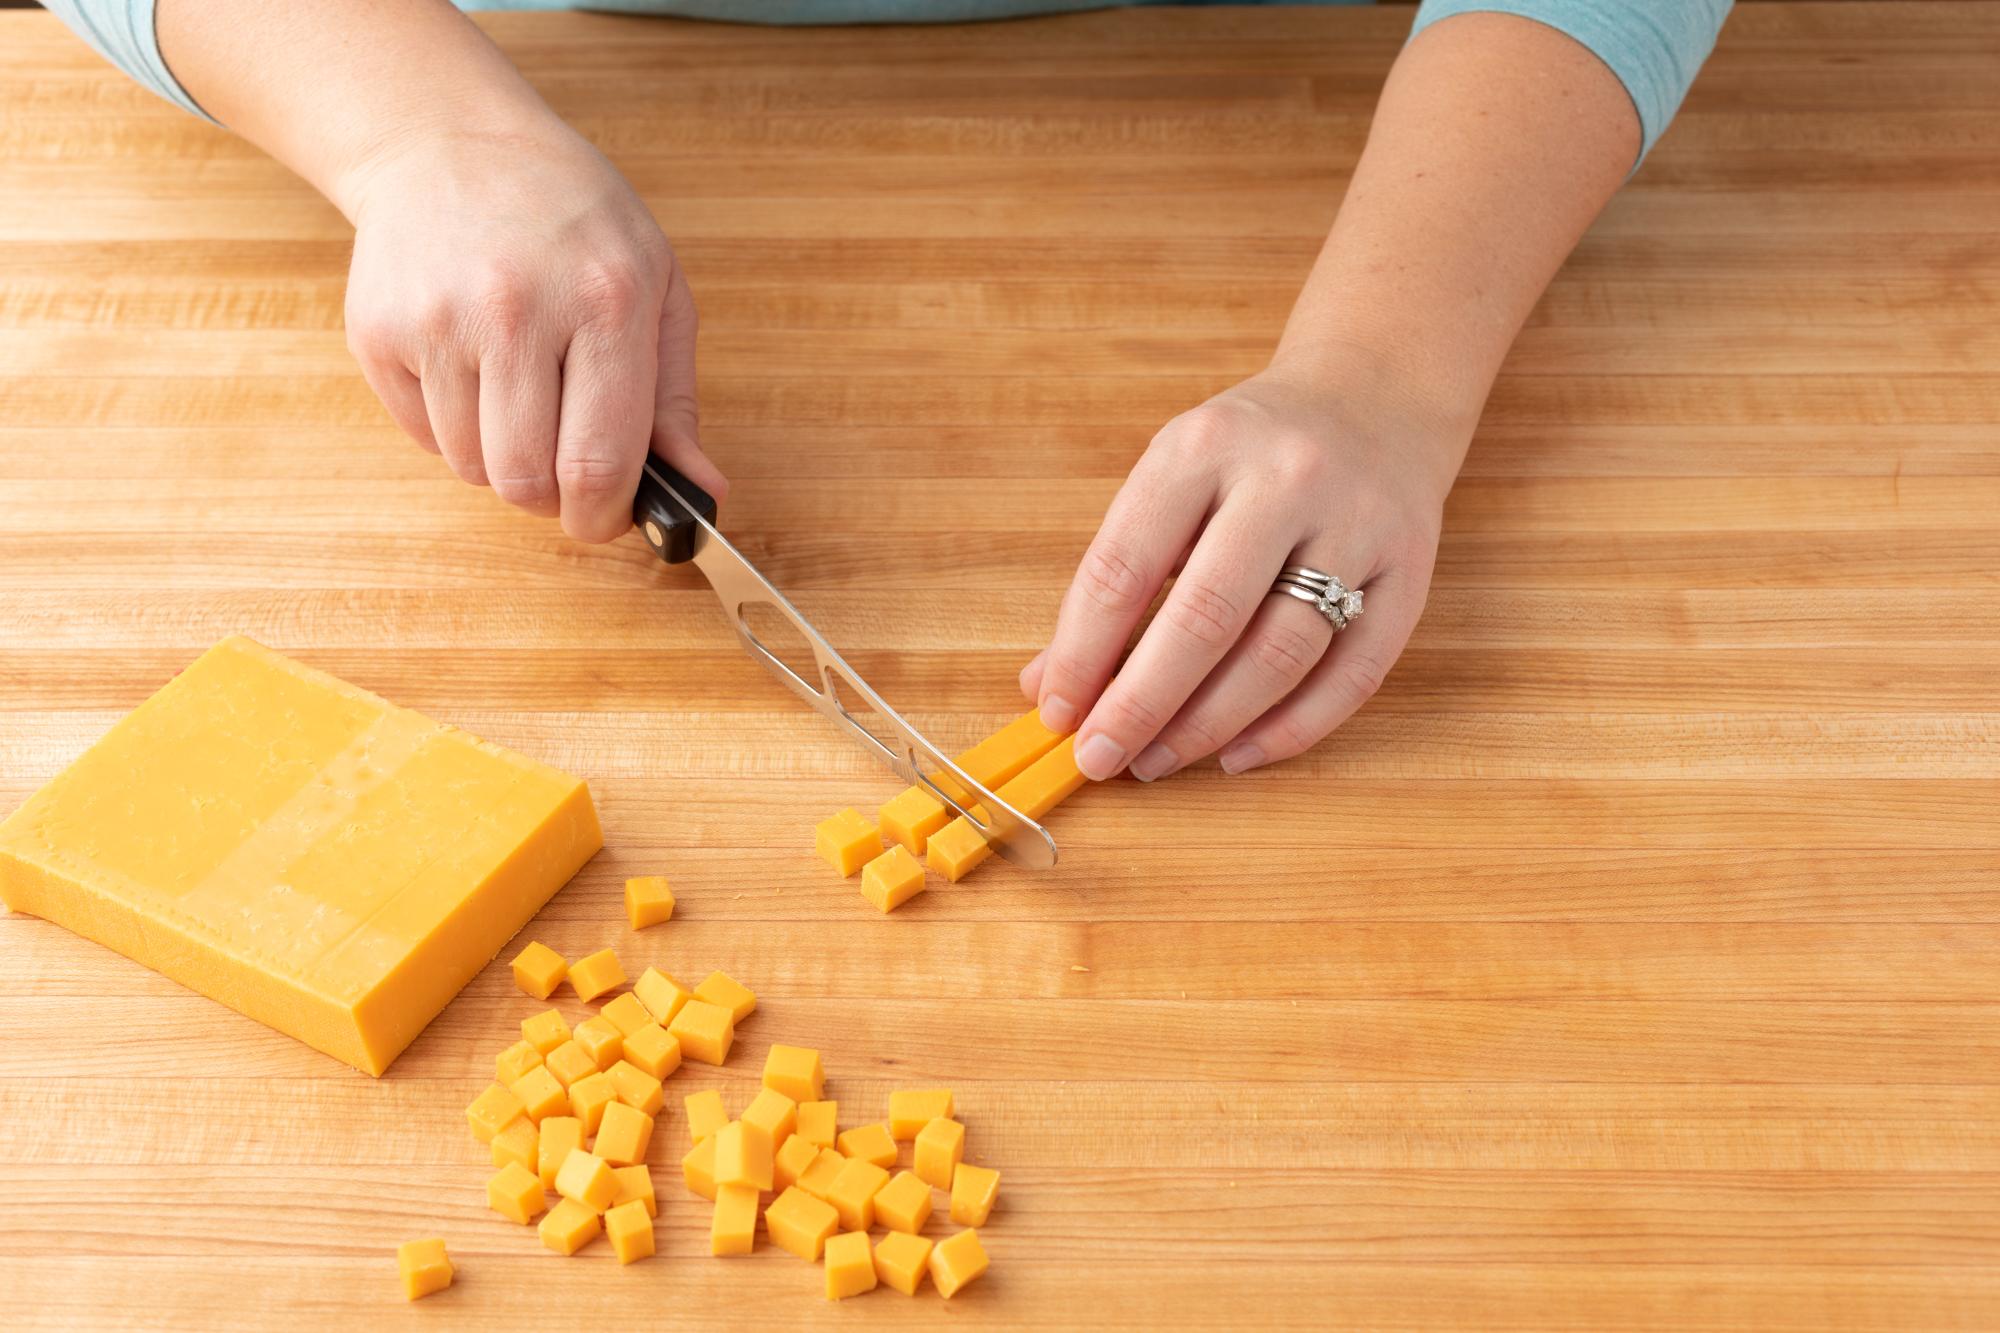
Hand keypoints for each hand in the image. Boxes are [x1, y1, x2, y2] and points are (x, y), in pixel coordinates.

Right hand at [339, 121, 725, 540]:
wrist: (450, 142)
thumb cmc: (572, 219)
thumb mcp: (655, 286)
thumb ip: (676, 400)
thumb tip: (702, 491)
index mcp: (606, 301)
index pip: (600, 461)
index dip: (604, 515)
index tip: (606, 517)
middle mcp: (517, 309)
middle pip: (527, 481)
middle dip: (552, 499)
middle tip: (563, 471)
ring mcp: (438, 320)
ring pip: (472, 468)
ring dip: (500, 461)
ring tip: (518, 397)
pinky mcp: (378, 332)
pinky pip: (423, 438)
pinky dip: (453, 430)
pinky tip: (471, 370)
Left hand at [1024, 357, 1464, 779]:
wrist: (1375, 398)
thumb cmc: (1250, 454)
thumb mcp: (1173, 479)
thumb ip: (1116, 576)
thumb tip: (1050, 683)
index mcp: (1204, 447)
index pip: (1126, 565)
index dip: (1083, 652)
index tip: (1057, 712)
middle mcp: (1286, 479)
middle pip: (1206, 618)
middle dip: (1141, 703)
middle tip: (1101, 758)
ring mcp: (1357, 525)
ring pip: (1280, 654)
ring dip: (1209, 725)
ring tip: (1157, 760)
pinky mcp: (1409, 572)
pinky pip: (1352, 675)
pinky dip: (1290, 730)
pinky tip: (1236, 755)